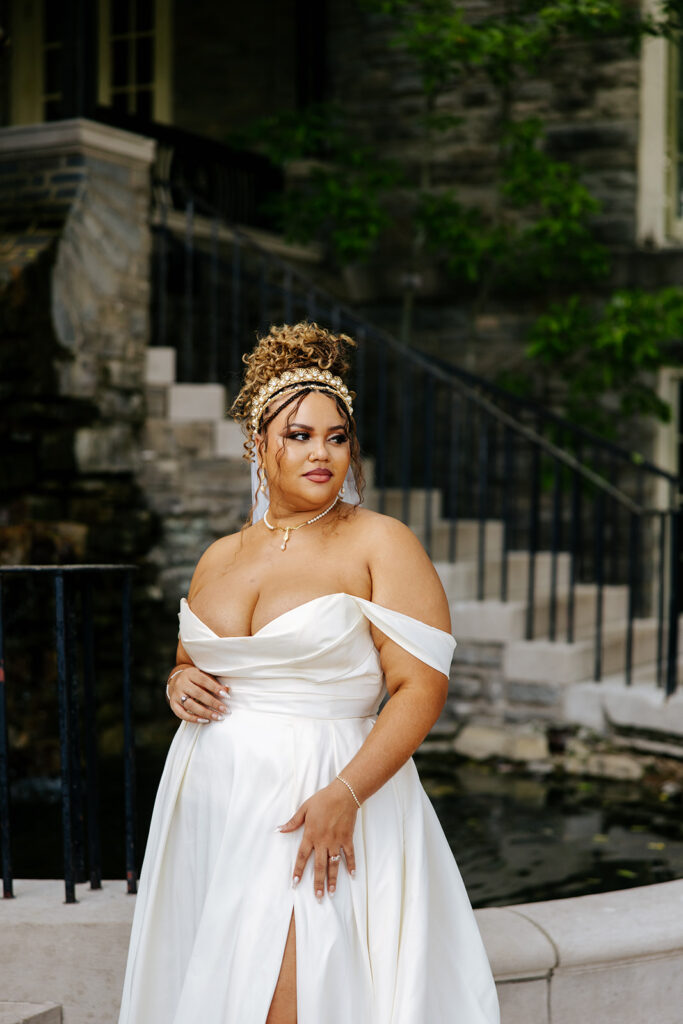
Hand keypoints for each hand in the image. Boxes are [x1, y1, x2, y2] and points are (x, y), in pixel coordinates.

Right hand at [167, 666, 229, 722]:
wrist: (176, 681)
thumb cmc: (195, 679)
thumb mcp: (204, 676)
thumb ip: (215, 683)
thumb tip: (227, 690)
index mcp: (190, 673)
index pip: (204, 681)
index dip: (216, 688)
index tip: (227, 696)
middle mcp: (182, 683)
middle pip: (198, 694)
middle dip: (213, 703)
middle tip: (226, 710)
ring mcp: (176, 694)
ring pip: (190, 705)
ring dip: (205, 713)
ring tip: (218, 717)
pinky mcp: (173, 704)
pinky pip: (182, 714)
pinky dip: (194, 719)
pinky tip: (205, 721)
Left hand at [279, 780, 357, 898]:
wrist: (344, 794)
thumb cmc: (323, 800)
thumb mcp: (304, 808)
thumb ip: (293, 822)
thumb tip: (279, 829)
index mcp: (311, 835)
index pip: (303, 857)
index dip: (299, 871)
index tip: (296, 884)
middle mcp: (323, 841)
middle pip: (319, 866)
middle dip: (318, 883)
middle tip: (317, 897)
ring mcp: (336, 841)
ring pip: (334, 864)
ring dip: (332, 879)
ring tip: (331, 893)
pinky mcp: (347, 838)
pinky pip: (349, 855)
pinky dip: (351, 865)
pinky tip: (352, 875)